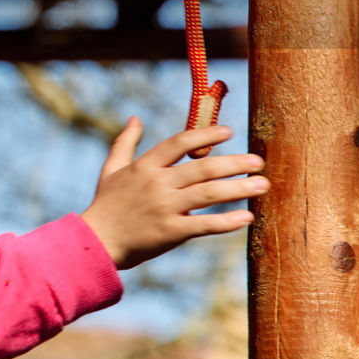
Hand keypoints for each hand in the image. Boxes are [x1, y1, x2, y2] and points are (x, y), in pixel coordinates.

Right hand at [81, 119, 267, 269]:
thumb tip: (135, 118)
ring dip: (239, 188)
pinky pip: (205, 225)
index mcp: (144, 166)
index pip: (178, 143)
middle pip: (202, 168)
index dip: (205, 135)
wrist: (96, 241)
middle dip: (233, 163)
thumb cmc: (105, 204)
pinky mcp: (171, 232)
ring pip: (209, 193)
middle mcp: (157, 184)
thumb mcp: (111, 169)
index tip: (228, 132)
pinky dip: (227, 221)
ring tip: (262, 185)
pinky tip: (246, 217)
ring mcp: (165, 208)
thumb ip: (125, 142)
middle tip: (258, 161)